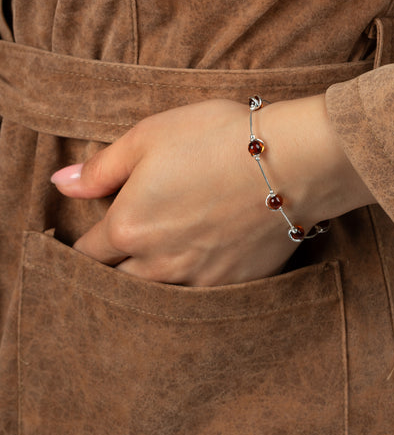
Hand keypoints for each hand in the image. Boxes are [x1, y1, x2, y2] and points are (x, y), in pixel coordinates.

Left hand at [51, 95, 374, 285]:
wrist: (292, 160)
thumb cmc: (217, 138)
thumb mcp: (149, 136)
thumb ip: (100, 168)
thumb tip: (60, 184)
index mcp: (129, 226)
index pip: (87, 253)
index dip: (85, 245)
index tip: (91, 240)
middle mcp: (157, 263)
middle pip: (117, 282)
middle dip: (114, 270)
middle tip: (122, 254)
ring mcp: (198, 279)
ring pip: (156, 295)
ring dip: (150, 282)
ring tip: (159, 262)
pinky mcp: (234, 285)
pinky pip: (199, 298)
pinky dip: (192, 287)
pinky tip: (200, 267)